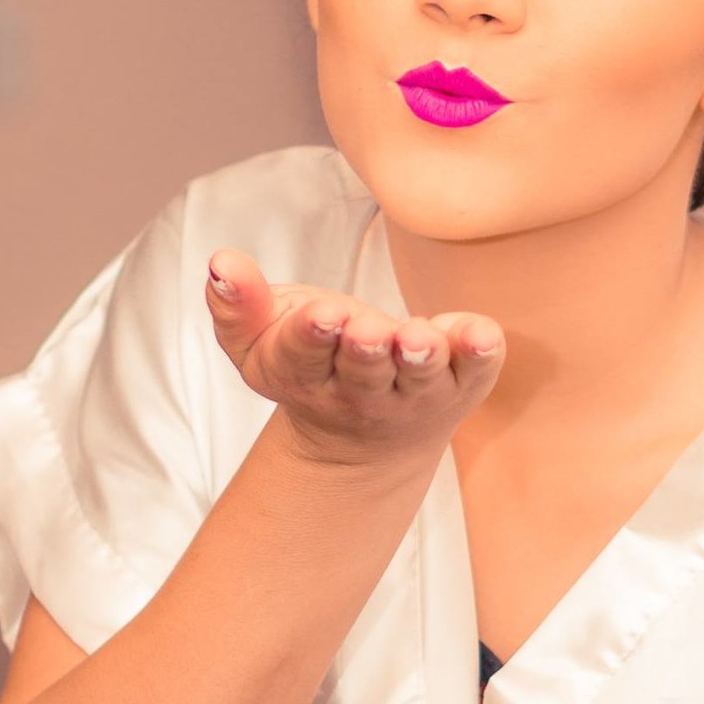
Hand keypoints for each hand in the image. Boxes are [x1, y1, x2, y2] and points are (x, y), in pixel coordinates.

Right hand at [205, 249, 504, 467]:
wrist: (365, 442)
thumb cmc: (310, 366)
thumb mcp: (258, 341)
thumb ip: (236, 304)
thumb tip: (220, 262)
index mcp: (306, 375)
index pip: (304, 355)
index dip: (312, 333)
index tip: (323, 314)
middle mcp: (362, 392)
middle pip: (363, 371)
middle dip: (365, 348)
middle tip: (367, 329)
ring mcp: (415, 392)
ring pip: (420, 375)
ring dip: (421, 356)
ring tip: (418, 338)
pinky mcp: (461, 383)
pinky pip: (476, 370)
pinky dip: (480, 353)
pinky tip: (483, 333)